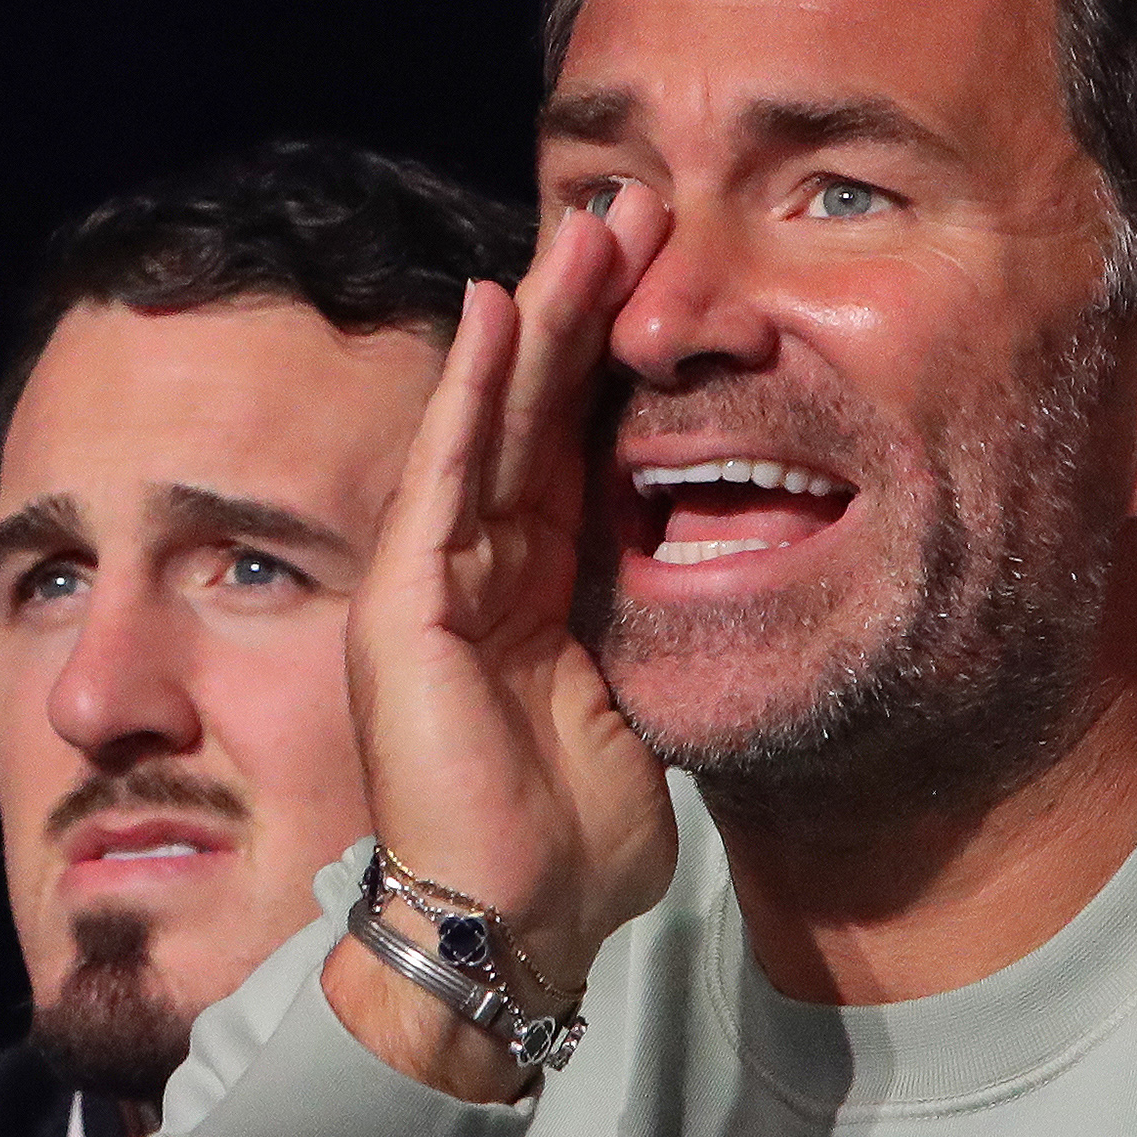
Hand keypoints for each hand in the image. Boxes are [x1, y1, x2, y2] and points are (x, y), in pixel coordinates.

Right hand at [325, 189, 680, 1102]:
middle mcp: (484, 574)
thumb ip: (659, 642)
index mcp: (541, 597)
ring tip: (582, 225)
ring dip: (534, 320)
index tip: (670, 274)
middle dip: (580, 309)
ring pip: (493, 423)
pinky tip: (493, 313)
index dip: (618, 361)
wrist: (507, 930)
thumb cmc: (574, 851)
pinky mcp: (408, 609)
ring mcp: (438, 587)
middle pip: (535, 413)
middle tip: (631, 206)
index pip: (578, 449)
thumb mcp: (644, 714)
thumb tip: (728, 599)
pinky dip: (468, 394)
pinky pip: (444, 480)